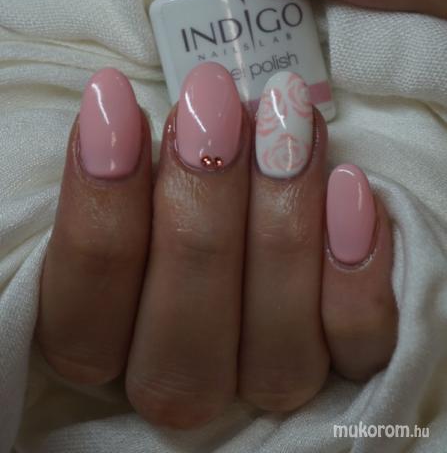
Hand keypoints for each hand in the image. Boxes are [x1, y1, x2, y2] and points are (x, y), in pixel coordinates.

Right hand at [36, 64, 396, 427]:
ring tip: (289, 120)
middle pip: (181, 348)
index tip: (113, 101)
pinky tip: (349, 187)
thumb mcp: (133, 173)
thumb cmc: (172, 182)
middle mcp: (179, 387)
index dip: (98, 208)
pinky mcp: (347, 374)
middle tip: (213, 101)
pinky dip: (355, 275)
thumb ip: (122, 169)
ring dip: (282, 227)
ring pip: (276, 358)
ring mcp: (263, 389)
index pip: (80, 317)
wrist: (249, 204)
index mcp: (103, 349)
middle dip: (199, 208)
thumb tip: (116, 113)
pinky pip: (358, 348)